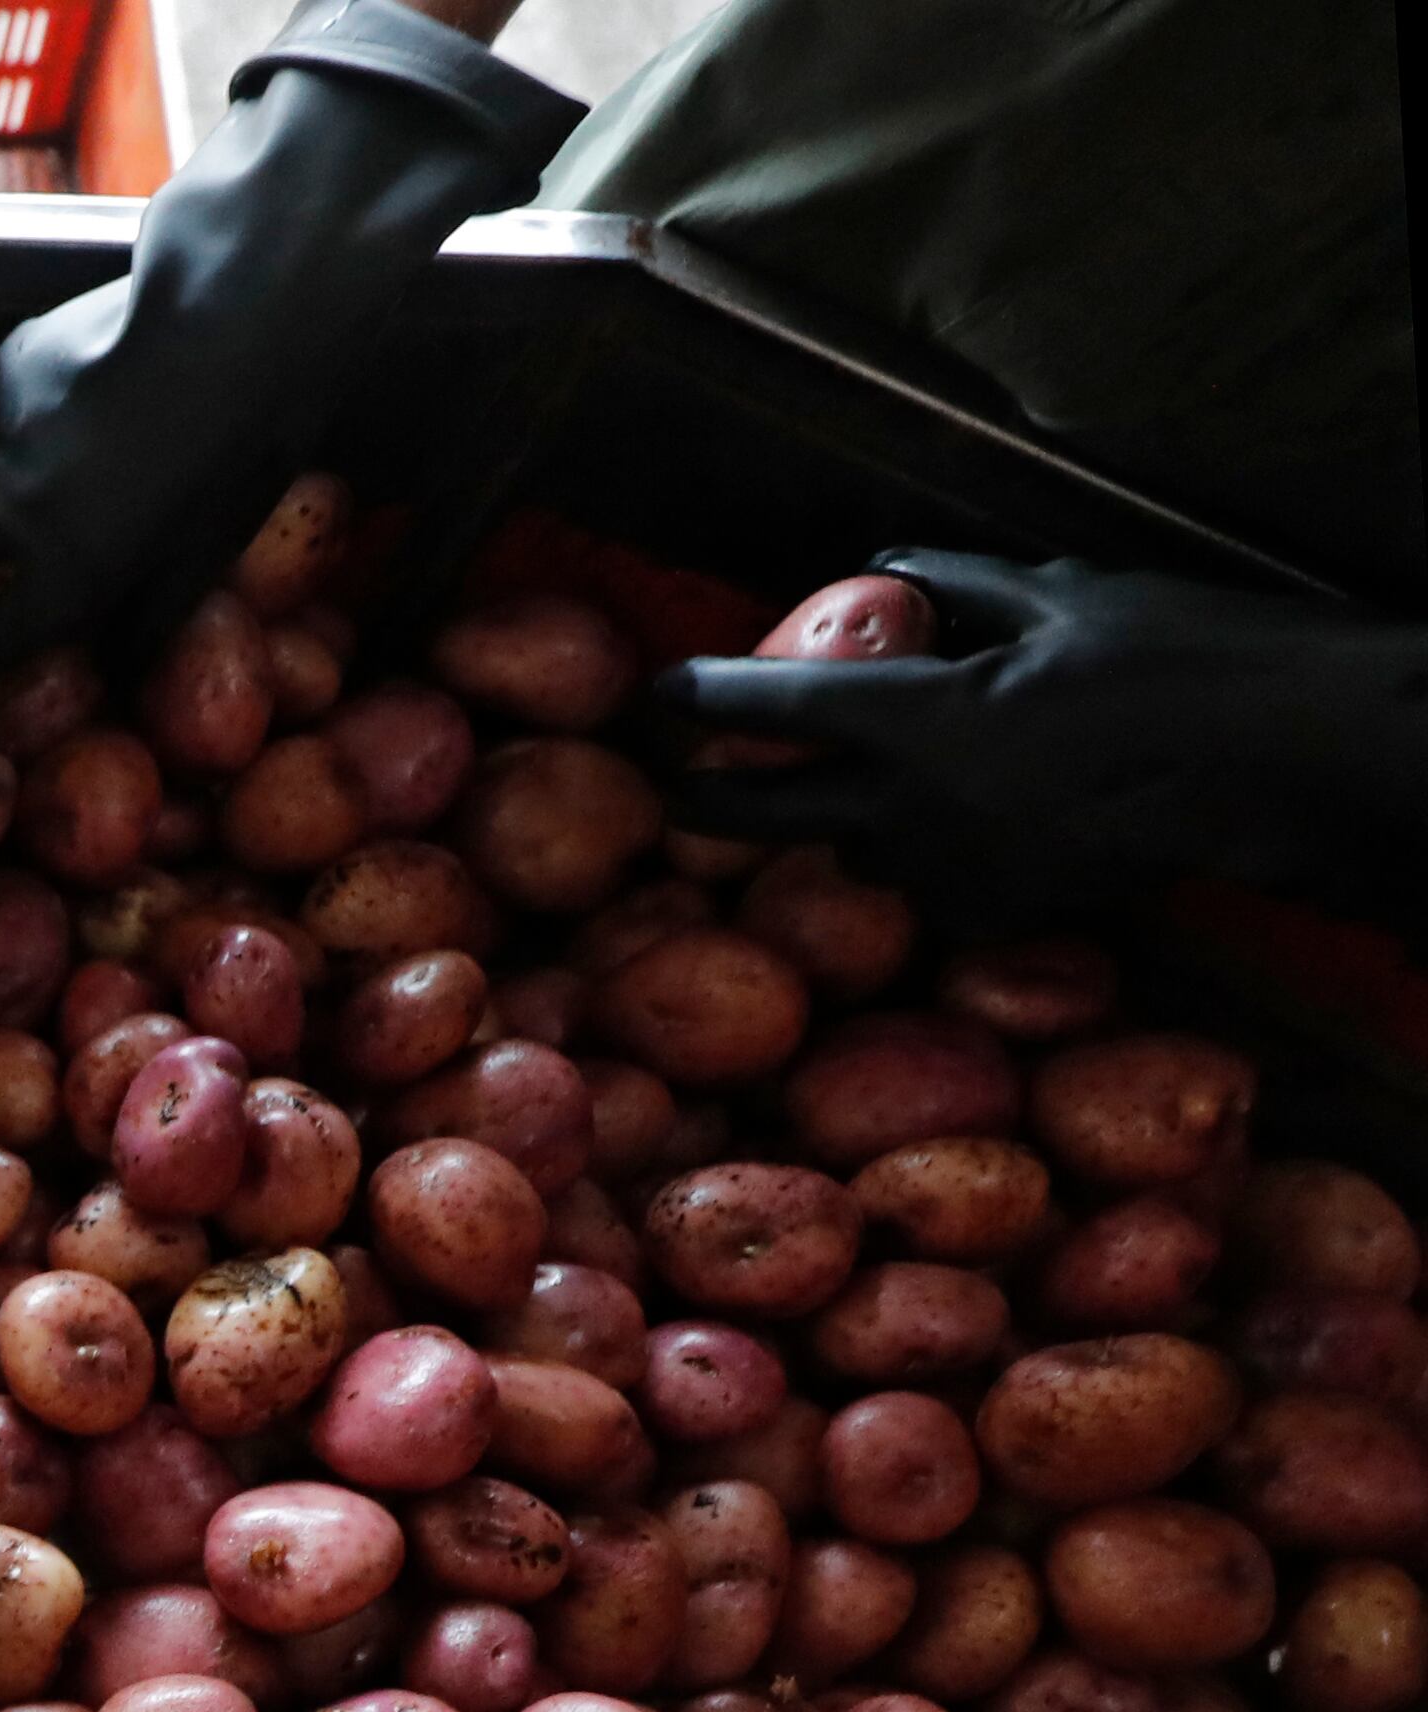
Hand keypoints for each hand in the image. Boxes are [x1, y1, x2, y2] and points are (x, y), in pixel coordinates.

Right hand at [0, 0, 580, 666]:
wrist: (238, 327)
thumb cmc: (240, 456)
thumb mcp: (205, 557)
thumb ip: (146, 620)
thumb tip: (118, 668)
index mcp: (59, 579)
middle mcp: (6, 513)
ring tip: (35, 458)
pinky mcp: (11, 366)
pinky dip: (23, 407)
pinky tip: (81, 384)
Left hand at [647, 552, 1427, 919]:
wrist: (1282, 764)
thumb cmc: (1180, 658)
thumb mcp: (1061, 593)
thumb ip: (958, 584)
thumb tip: (888, 569)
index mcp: (915, 723)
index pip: (768, 712)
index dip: (703, 697)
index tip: (661, 689)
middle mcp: (915, 811)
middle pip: (765, 818)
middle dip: (712, 800)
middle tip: (684, 782)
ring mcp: (957, 872)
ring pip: (854, 854)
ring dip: (840, 823)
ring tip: (851, 786)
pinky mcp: (1006, 911)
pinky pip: (933, 884)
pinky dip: (926, 852)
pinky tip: (959, 819)